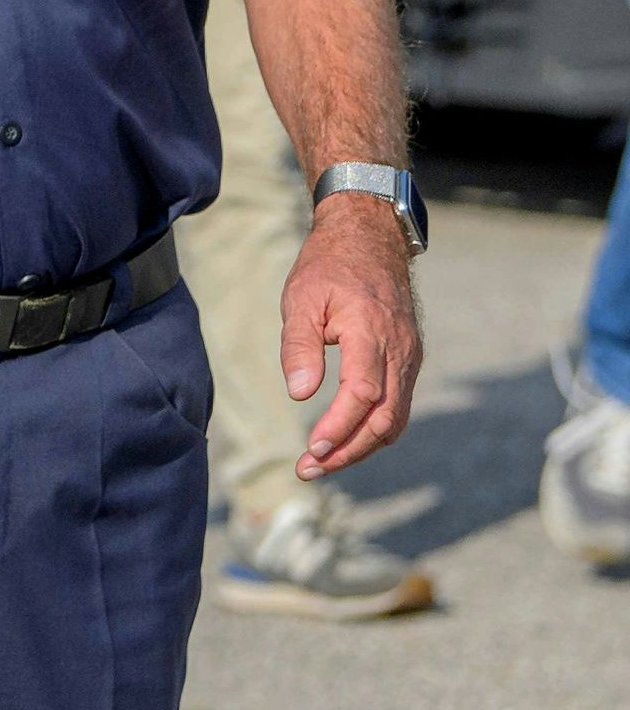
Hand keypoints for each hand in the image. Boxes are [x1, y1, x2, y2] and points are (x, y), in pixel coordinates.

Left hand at [282, 195, 422, 479]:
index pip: (363, 395)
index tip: (311, 450)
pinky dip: (373, 428)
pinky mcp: (408, 360)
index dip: (339, 428)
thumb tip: (299, 394)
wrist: (369, 240)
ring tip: (321, 462)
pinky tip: (345, 439)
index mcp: (372, 333)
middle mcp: (399, 351)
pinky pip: (398, 405)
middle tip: (308, 470)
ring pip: (395, 418)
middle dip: (348, 450)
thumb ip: (300, 345)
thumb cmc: (328, 268)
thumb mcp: (301, 298)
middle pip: (384, 419)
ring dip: (361, 446)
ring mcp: (409, 357)